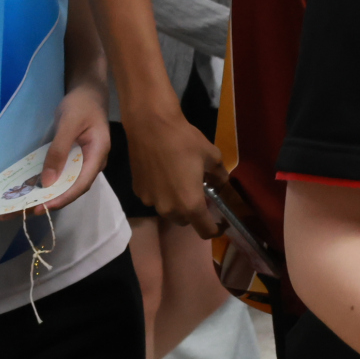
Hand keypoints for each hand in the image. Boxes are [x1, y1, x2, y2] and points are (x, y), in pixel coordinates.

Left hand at [33, 82, 109, 215]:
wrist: (88, 92)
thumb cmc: (82, 104)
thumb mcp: (69, 123)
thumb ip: (59, 151)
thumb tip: (48, 181)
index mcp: (98, 154)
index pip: (82, 184)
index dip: (62, 198)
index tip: (41, 208)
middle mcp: (92, 163)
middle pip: (72, 189)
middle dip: (48, 202)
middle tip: (21, 212)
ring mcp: (83, 162)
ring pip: (65, 184)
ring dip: (44, 196)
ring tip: (19, 206)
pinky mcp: (73, 159)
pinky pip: (60, 175)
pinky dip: (45, 184)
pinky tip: (28, 190)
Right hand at [123, 99, 227, 235]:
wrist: (151, 128)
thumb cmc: (185, 142)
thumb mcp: (212, 156)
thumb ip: (219, 175)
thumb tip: (222, 183)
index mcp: (190, 203)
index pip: (204, 230)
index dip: (215, 229)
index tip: (220, 223)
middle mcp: (169, 209)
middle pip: (185, 220)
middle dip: (194, 212)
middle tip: (200, 192)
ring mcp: (150, 201)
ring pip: (169, 210)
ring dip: (177, 203)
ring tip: (180, 181)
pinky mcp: (138, 191)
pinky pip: (155, 199)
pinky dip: (162, 193)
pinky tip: (164, 174)